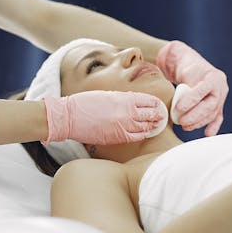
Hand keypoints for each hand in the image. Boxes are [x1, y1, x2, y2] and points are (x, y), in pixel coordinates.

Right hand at [43, 91, 167, 145]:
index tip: (158, 105)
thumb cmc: (85, 103)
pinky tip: (144, 133)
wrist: (69, 117)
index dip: (155, 103)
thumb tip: (134, 102)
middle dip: (156, 115)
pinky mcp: (116, 137)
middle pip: (149, 114)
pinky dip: (141, 134)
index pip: (147, 100)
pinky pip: (134, 137)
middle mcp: (126, 112)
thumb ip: (122, 99)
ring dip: (151, 126)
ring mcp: (122, 126)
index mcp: (124, 99)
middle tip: (162, 116)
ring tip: (156, 125)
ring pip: (144, 127)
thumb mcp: (107, 95)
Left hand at [156, 40, 228, 135]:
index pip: (203, 91)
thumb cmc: (186, 67)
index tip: (178, 108)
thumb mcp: (183, 70)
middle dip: (195, 116)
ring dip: (198, 122)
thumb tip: (176, 104)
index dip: (191, 101)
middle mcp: (221, 87)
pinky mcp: (219, 105)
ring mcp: (221, 97)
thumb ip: (182, 84)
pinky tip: (207, 133)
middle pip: (210, 105)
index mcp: (214, 76)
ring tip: (185, 126)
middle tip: (181, 122)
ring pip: (212, 113)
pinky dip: (212, 126)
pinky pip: (217, 117)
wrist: (191, 65)